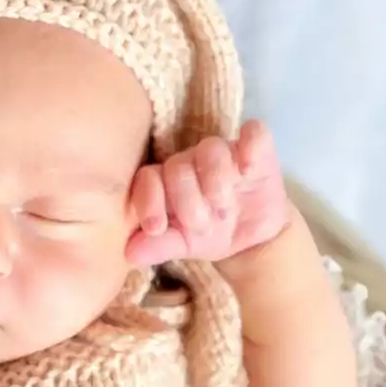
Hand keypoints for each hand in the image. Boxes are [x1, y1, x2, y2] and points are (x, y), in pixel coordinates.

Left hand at [126, 120, 292, 266]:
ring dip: (215, 178)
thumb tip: (130, 254)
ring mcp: (223, 152)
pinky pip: (253, 133)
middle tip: (200, 225)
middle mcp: (189, 161)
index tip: (156, 228)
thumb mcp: (184, 245)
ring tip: (221, 205)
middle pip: (178, 166)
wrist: (253, 239)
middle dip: (186, 199)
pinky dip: (251, 145)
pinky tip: (248, 170)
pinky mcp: (255, 148)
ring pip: (211, 148)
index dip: (149, 201)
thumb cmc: (210, 235)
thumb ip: (158, 246)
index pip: (148, 178)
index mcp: (165, 181)